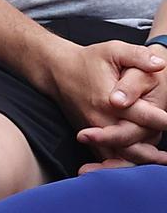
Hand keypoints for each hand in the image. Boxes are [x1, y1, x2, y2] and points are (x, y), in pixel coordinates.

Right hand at [42, 40, 165, 162]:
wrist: (56, 71)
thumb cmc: (87, 60)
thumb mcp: (113, 50)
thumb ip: (138, 56)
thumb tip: (160, 64)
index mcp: (109, 100)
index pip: (143, 116)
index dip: (163, 120)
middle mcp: (100, 118)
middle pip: (132, 142)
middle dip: (153, 150)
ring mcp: (93, 129)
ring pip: (119, 153)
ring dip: (140, 159)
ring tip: (160, 160)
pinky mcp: (88, 134)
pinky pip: (105, 156)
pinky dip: (121, 162)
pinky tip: (137, 162)